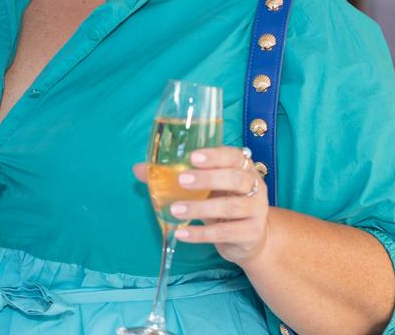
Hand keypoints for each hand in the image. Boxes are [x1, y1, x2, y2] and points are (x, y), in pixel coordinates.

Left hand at [133, 146, 269, 264]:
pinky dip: (201, 233)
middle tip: (181, 181)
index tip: (192, 157)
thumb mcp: (203, 188)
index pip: (233, 156)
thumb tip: (139, 169)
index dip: (214, 155)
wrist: (249, 238)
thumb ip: (173, 177)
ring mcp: (256, 211)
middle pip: (235, 178)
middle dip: (207, 178)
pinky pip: (225, 232)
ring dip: (200, 208)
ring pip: (230, 206)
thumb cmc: (222, 203)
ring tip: (175, 210)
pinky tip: (182, 233)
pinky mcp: (251, 233)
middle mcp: (255, 186)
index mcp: (243, 168)